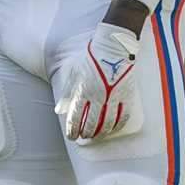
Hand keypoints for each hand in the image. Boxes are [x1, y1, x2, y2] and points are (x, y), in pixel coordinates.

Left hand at [54, 22, 143, 141]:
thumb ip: (66, 92)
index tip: (71, 136)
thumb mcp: (73, 72)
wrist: (113, 47)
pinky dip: (116, 127)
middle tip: (82, 137)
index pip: (75, 117)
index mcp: (83, 90)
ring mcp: (113, 97)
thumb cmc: (90, 58)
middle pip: (90, 124)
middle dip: (85, 134)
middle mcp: (98, 96)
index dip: (72, 130)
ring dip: (99, 134)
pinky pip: (122, 117)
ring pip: (106, 124)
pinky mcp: (126, 96)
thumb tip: (59, 110)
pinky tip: (111, 130)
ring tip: (94, 137)